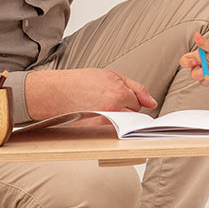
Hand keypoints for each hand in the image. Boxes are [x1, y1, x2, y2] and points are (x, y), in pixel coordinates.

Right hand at [25, 68, 156, 119]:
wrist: (57, 92)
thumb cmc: (81, 81)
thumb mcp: (112, 75)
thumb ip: (136, 87)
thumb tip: (152, 103)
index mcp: (119, 93)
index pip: (138, 102)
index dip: (129, 97)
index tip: (116, 94)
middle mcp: (114, 110)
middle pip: (133, 115)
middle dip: (125, 108)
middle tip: (107, 100)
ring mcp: (105, 122)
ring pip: (124, 124)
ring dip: (118, 118)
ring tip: (100, 107)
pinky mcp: (96, 132)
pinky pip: (112, 132)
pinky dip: (108, 125)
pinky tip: (95, 116)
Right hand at [179, 32, 208, 89]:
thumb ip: (204, 43)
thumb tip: (196, 35)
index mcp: (196, 58)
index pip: (184, 61)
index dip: (186, 63)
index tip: (193, 62)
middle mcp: (200, 68)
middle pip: (193, 75)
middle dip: (201, 74)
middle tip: (208, 69)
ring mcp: (206, 76)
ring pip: (204, 82)